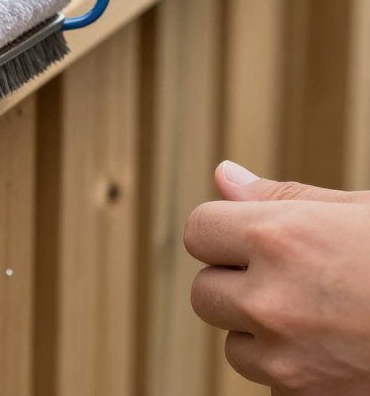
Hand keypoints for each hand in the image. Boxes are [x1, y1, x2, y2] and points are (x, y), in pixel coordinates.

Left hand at [185, 160, 369, 394]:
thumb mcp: (359, 212)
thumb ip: (282, 198)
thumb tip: (224, 176)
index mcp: (277, 238)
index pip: (198, 231)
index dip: (225, 232)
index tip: (255, 237)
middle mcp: (271, 300)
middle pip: (205, 292)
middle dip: (237, 283)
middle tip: (296, 277)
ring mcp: (288, 360)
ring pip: (235, 344)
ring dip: (262, 332)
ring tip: (324, 315)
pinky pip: (272, 384)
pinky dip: (293, 370)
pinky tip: (340, 349)